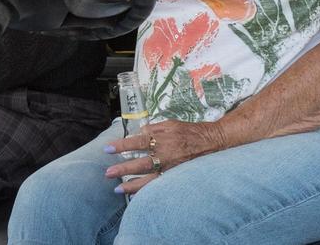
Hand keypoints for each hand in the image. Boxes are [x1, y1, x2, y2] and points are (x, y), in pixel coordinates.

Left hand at [104, 120, 224, 195]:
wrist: (211, 142)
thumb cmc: (189, 131)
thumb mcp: (169, 124)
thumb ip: (152, 128)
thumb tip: (138, 132)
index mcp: (161, 139)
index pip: (136, 142)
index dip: (121, 146)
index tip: (107, 149)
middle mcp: (165, 155)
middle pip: (140, 164)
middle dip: (123, 169)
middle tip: (108, 174)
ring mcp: (171, 168)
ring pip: (149, 180)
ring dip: (132, 185)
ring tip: (118, 189)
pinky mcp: (177, 177)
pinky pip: (160, 186)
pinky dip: (148, 191)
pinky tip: (136, 195)